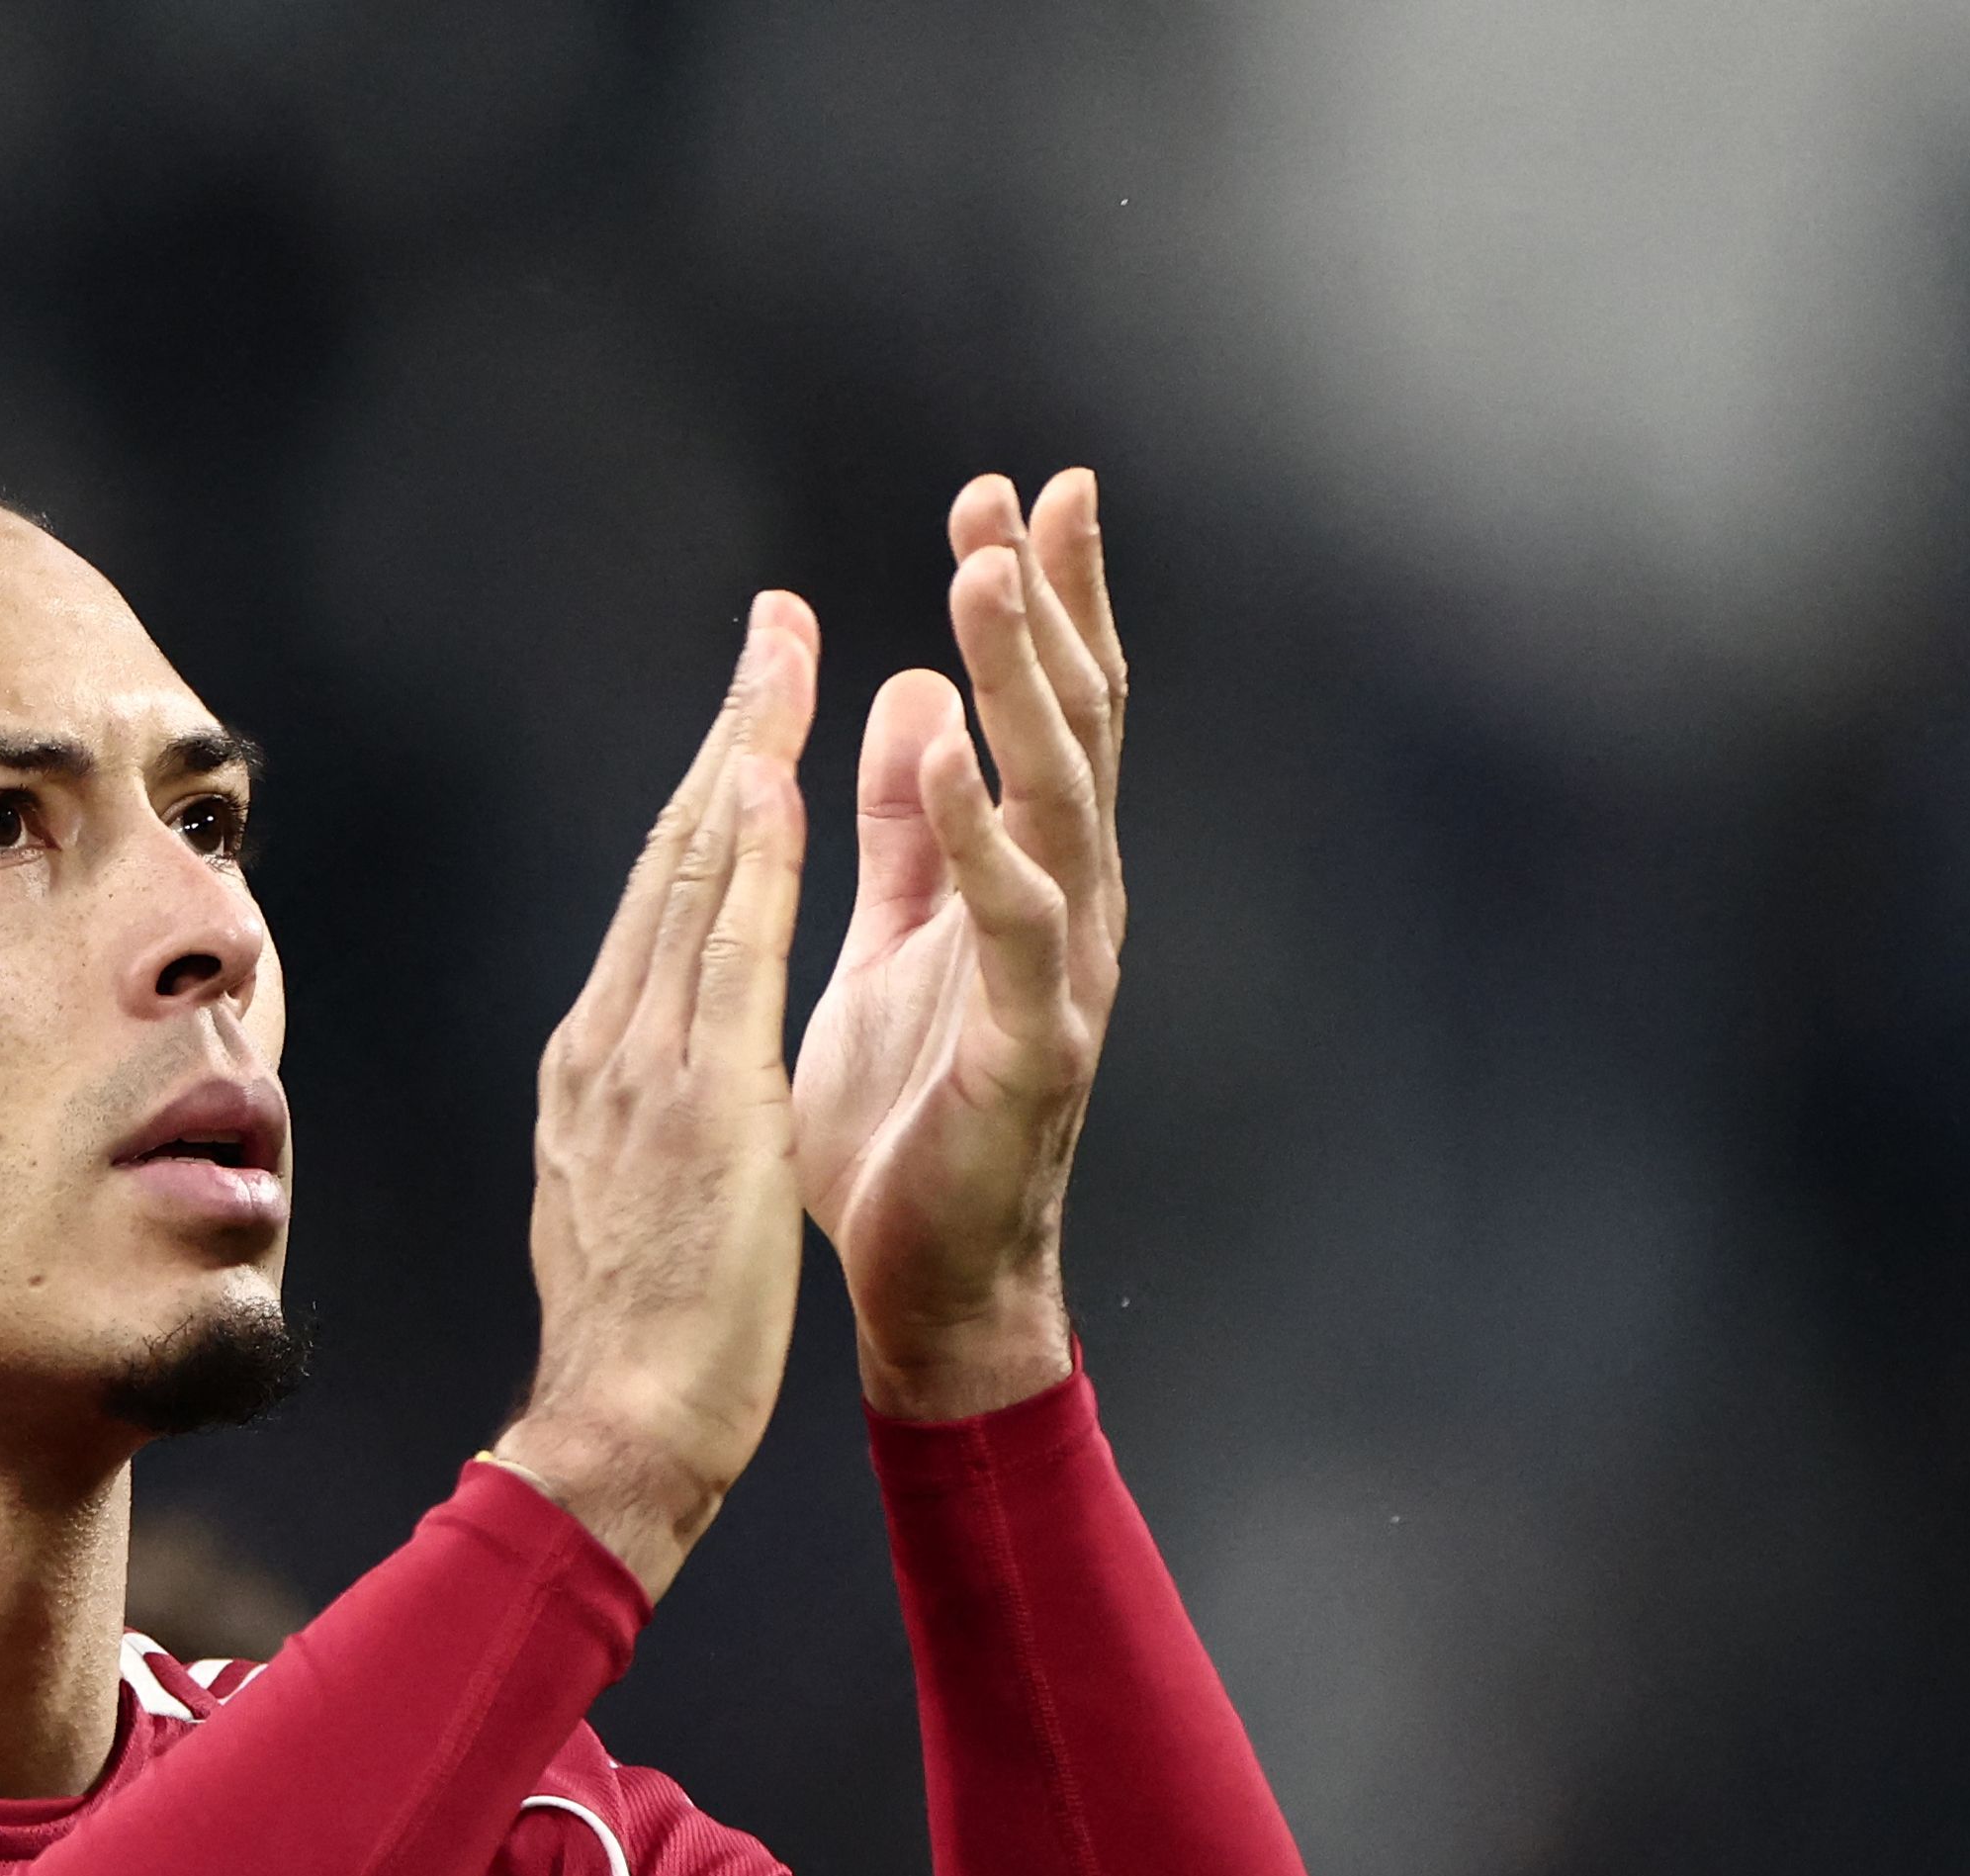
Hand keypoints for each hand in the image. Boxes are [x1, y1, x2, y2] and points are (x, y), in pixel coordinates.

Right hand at [495, 594, 821, 1597]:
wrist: (620, 1431)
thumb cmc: (642, 1345)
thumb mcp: (630, 1197)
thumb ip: (639, 1116)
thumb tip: (646, 1073)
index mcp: (598, 1065)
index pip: (660, 903)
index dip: (708, 796)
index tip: (749, 714)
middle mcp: (607, 1041)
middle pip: (669, 857)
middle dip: (724, 732)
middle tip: (772, 625)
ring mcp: (641, 1063)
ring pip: (690, 876)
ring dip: (739, 750)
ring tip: (782, 650)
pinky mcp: (693, 1098)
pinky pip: (723, 952)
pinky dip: (746, 857)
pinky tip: (770, 776)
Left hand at [792, 472, 1127, 1422]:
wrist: (923, 1287)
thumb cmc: (905, 1124)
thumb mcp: (896, 941)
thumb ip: (910, 827)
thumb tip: (917, 696)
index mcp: (1030, 879)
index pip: (1045, 715)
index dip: (1041, 606)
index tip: (1019, 493)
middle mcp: (1068, 910)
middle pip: (1073, 730)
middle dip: (1047, 609)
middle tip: (1016, 497)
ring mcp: (1061, 975)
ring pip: (1058, 799)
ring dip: (1023, 684)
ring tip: (982, 579)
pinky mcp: (1030, 1043)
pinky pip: (1011, 918)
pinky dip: (979, 826)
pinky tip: (948, 743)